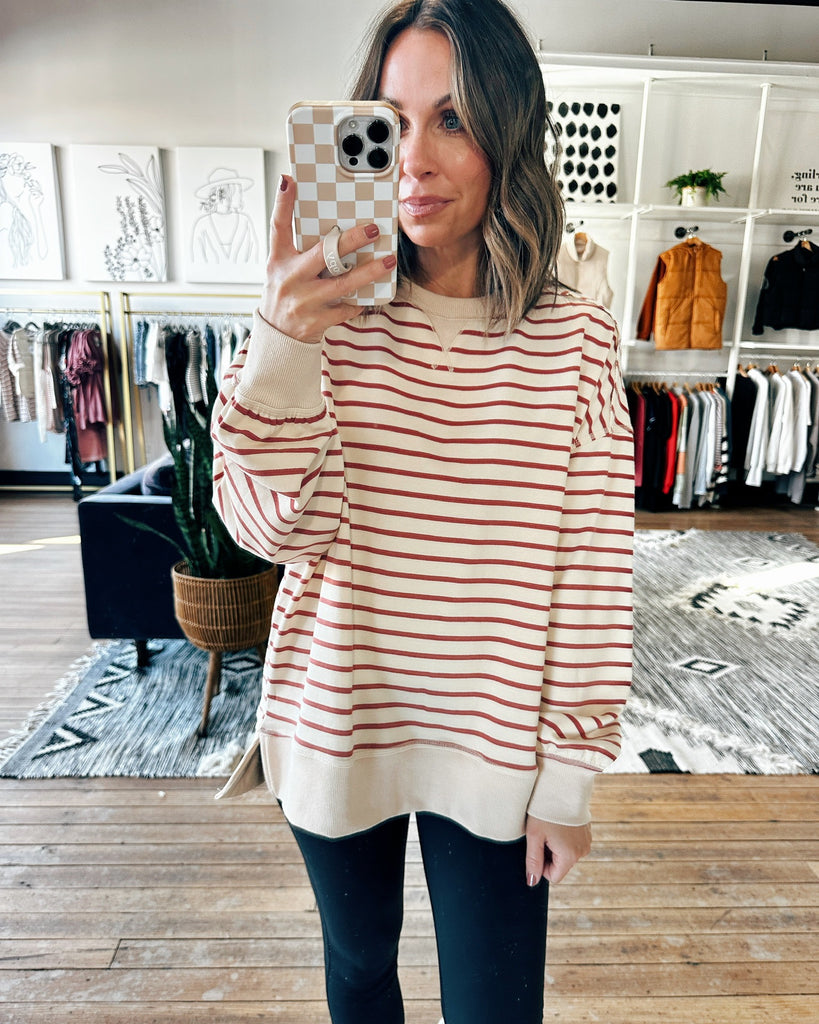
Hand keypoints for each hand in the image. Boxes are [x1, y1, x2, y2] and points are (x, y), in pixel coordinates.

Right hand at [259, 175, 395, 343]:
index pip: (278, 227)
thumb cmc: (285, 295)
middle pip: (323, 254)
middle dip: (350, 241)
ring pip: (342, 283)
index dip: (283, 203)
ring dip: (369, 272)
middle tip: (372, 229)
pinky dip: (361, 300)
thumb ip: (300, 249)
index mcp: (279, 260)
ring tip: (388, 261)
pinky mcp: (317, 320)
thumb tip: (331, 226)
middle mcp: (290, 278)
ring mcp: (304, 301)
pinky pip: (346, 308)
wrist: (277, 337)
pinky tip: (373, 293)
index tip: (290, 181)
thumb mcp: (282, 269)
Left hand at [524, 815, 591, 885]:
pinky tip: (558, 823)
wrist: (561, 786)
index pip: (554, 876)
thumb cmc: (545, 810)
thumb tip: (532, 882)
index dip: (542, 865)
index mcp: (569, 856)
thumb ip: (533, 861)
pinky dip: (564, 837)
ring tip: (551, 826)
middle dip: (549, 853)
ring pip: (566, 854)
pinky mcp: (587, 832)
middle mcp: (582, 851)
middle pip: (560, 865)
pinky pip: (572, 843)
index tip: (537, 846)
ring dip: (556, 845)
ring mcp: (586, 841)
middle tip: (543, 833)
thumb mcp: (534, 835)